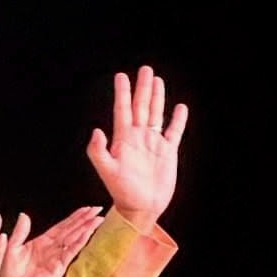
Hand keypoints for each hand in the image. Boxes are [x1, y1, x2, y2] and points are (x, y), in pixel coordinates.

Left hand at [0, 206, 104, 276]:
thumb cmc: (9, 272)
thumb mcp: (12, 247)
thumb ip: (20, 232)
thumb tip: (24, 215)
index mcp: (43, 242)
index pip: (62, 226)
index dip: (74, 217)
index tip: (86, 208)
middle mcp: (53, 249)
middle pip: (72, 231)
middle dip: (85, 220)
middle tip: (98, 209)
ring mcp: (57, 258)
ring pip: (74, 240)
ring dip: (85, 230)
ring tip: (97, 220)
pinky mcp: (58, 268)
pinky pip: (70, 253)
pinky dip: (78, 243)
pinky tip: (86, 234)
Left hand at [86, 65, 187, 229]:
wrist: (140, 207)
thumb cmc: (121, 191)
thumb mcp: (107, 171)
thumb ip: (98, 151)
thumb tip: (96, 130)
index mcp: (123, 139)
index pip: (122, 110)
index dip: (122, 93)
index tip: (121, 76)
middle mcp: (138, 138)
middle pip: (141, 107)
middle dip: (142, 88)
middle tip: (145, 69)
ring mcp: (153, 143)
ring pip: (156, 114)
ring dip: (157, 97)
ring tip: (157, 80)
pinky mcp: (167, 152)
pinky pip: (174, 131)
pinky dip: (178, 119)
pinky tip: (180, 107)